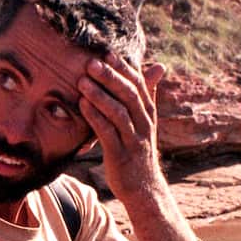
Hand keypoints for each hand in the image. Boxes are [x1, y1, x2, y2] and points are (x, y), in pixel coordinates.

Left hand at [77, 54, 167, 209]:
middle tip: (91, 63)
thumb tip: (158, 66)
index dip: (123, 68)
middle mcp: (144, 124)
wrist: (143, 188)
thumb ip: (146, 95)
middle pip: (129, 95)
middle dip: (110, 77)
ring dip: (100, 95)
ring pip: (119, 112)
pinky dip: (95, 118)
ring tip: (82, 81)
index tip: (107, 52)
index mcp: (148, 113)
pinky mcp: (121, 156)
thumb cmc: (137, 150)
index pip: (138, 84)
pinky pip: (108, 133)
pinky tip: (82, 106)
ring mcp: (134, 140)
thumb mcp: (144, 122)